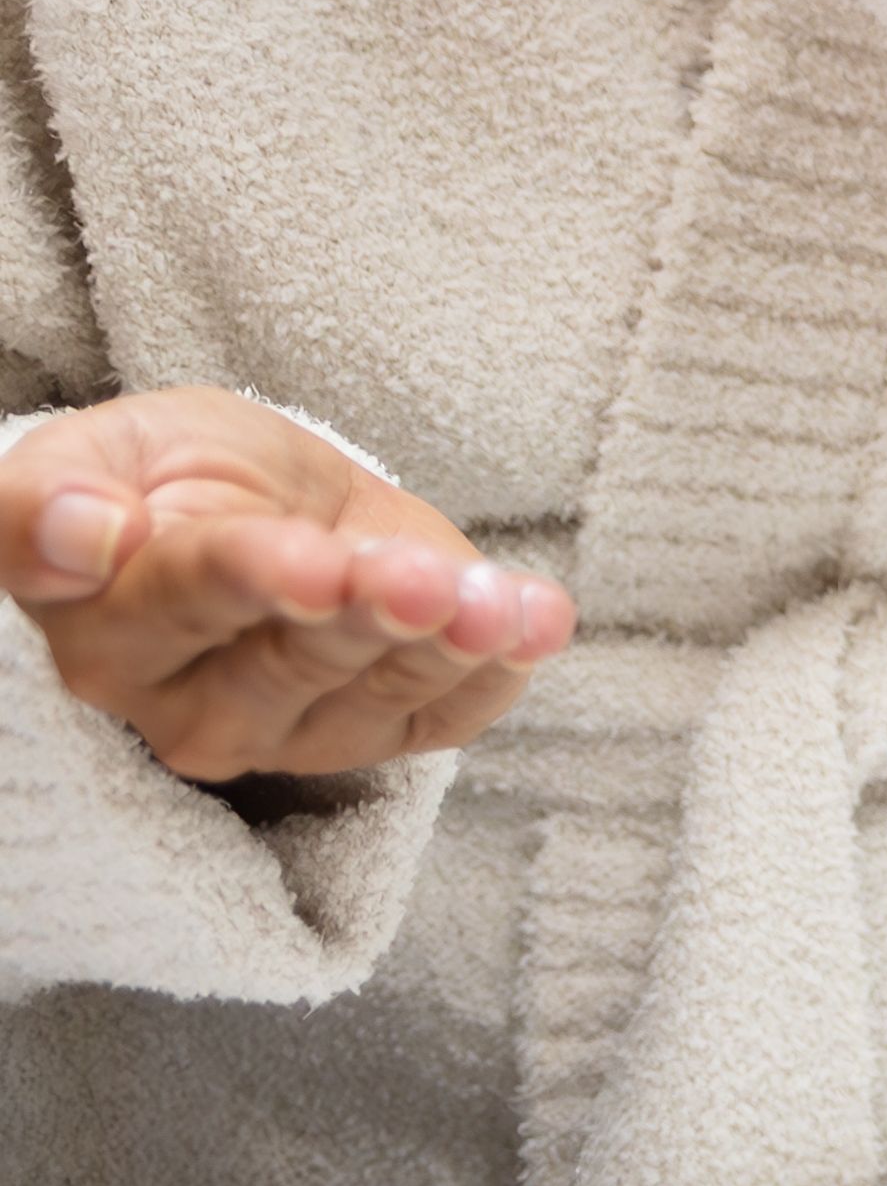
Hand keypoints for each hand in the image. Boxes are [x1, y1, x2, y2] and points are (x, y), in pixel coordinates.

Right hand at [0, 392, 572, 782]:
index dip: (255, 577)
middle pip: (287, 663)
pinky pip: (438, 719)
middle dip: (368, 614)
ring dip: (449, 644)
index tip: (315, 559)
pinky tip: (536, 623)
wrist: (251, 504)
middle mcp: (187, 701)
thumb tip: (83, 534)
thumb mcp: (100, 453)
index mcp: (113, 621)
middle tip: (427, 578)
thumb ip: (52, 502)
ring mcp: (282, 730)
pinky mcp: (368, 732)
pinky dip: (496, 675)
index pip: (188, 598)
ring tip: (504, 600)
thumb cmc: (162, 476)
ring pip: (373, 695)